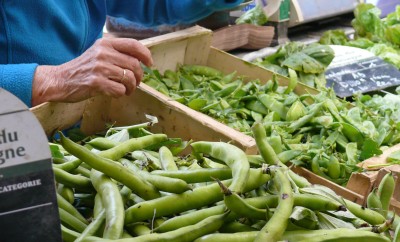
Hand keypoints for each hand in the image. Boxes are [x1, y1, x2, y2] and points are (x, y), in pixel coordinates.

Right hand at [31, 37, 152, 105]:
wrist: (60, 80)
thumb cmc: (83, 69)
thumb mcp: (98, 53)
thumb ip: (116, 53)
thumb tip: (140, 61)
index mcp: (106, 43)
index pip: (133, 45)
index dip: (146, 55)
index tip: (150, 64)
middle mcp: (103, 53)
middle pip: (134, 65)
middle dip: (139, 77)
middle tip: (135, 83)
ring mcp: (100, 68)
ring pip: (129, 79)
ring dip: (132, 88)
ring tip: (126, 90)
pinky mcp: (96, 83)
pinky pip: (120, 90)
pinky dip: (121, 94)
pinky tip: (116, 93)